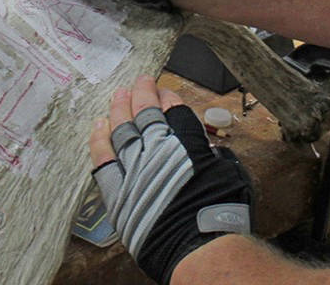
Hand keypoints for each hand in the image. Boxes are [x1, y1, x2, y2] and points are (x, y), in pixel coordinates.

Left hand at [91, 75, 252, 284]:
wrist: (200, 248)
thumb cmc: (221, 215)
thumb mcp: (230, 174)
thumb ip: (213, 157)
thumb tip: (207, 153)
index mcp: (187, 143)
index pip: (174, 110)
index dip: (168, 97)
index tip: (163, 90)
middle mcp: (158, 150)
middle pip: (146, 113)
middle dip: (143, 94)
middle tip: (140, 81)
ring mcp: (135, 170)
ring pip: (121, 131)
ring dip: (119, 110)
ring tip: (118, 95)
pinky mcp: (118, 193)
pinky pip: (103, 161)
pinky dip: (99, 142)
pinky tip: (98, 127)